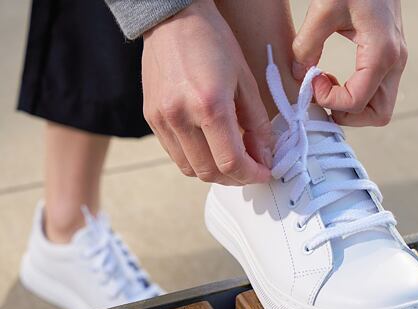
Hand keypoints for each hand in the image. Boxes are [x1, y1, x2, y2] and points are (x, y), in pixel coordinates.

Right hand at [142, 0, 271, 184]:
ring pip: (191, 169)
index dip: (251, 174)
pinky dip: (196, 160)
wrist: (172, 19)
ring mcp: (162, 120)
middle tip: (249, 168)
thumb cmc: (212, 42)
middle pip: (209, 172)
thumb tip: (264, 155)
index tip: (263, 173)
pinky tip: (208, 148)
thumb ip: (257, 123)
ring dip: (214, 172)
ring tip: (230, 160)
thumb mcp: (245, 80)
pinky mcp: (152, 120)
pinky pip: (176, 156)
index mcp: (209, 105)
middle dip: (234, 178)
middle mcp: (181, 117)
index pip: (231, 161)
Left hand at [292, 0, 406, 125]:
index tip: (313, 81)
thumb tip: (299, 76)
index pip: (356, 102)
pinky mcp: (389, 59)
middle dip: (347, 114)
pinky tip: (336, 80)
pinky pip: (375, 93)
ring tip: (329, 88)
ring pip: (379, 108)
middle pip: (378, 115)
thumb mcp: (324, 8)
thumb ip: (307, 45)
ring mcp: (395, 62)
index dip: (329, 100)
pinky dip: (356, 96)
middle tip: (324, 95)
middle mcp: (395, 62)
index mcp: (382, 53)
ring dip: (351, 108)